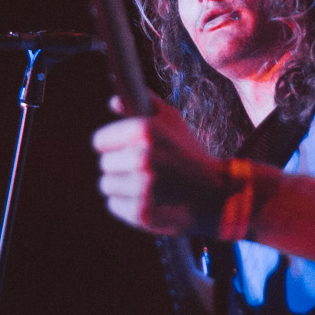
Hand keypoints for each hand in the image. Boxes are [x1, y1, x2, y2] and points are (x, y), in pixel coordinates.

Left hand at [92, 96, 225, 235]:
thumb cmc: (190, 153)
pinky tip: (147, 198)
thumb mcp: (172, 121)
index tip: (124, 149)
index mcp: (146, 131)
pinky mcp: (140, 212)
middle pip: (104, 164)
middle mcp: (141, 158)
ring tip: (145, 183)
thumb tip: (113, 102)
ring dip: (122, 185)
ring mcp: (140, 187)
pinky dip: (126, 203)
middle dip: (119, 165)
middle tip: (142, 168)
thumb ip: (144, 105)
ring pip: (107, 185)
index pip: (99, 140)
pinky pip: (114, 204)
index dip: (111, 144)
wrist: (215, 192)